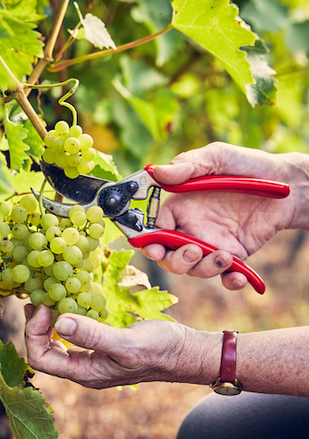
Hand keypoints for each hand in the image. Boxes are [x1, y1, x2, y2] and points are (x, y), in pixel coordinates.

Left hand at [24, 304, 211, 388]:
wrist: (184, 352)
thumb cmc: (160, 350)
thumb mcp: (126, 343)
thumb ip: (93, 335)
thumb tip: (59, 323)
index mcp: (85, 373)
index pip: (41, 359)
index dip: (34, 332)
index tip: (45, 306)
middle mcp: (83, 368)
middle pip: (43, 350)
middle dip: (35, 325)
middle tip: (40, 298)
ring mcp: (91, 357)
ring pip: (55, 342)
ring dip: (47, 320)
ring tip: (48, 297)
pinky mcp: (99, 346)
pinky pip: (71, 334)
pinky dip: (64, 317)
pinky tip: (69, 301)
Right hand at [142, 142, 299, 290]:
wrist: (288, 185)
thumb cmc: (248, 166)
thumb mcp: (217, 157)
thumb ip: (188, 165)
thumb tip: (157, 172)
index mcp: (180, 206)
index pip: (154, 229)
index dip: (149, 241)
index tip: (154, 246)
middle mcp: (191, 228)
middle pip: (169, 255)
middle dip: (175, 261)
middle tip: (193, 251)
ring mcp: (211, 243)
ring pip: (194, 269)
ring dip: (204, 269)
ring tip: (224, 256)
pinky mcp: (234, 255)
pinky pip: (225, 276)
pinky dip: (230, 282)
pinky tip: (239, 276)